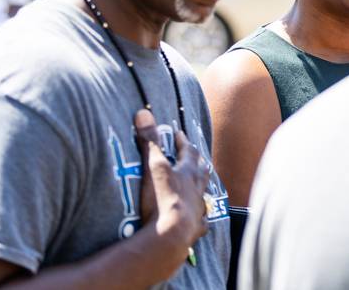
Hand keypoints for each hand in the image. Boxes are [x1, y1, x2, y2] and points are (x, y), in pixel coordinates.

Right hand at [134, 110, 208, 276]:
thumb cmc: (162, 199)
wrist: (170, 235)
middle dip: (198, 162)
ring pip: (204, 195)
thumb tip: (144, 113)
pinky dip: (201, 218)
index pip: (189, 151)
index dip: (184, 142)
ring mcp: (199, 209)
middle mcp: (198, 189)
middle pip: (202, 171)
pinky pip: (202, 222)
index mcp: (188, 172)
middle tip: (196, 157)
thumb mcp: (153, 166)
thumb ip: (149, 140)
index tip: (180, 134)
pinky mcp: (195, 229)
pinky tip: (202, 219)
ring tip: (201, 185)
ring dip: (202, 188)